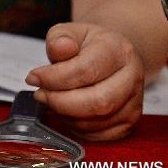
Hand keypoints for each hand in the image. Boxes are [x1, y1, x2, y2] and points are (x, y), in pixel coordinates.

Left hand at [25, 22, 144, 140]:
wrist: (110, 57)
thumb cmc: (86, 46)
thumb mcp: (69, 32)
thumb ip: (60, 39)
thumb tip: (61, 48)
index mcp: (118, 50)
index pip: (86, 69)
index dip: (55, 77)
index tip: (33, 77)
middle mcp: (132, 77)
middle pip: (97, 101)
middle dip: (60, 101)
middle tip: (40, 94)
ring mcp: (135, 102)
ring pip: (98, 121)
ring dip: (66, 115)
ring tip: (52, 99)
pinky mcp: (129, 122)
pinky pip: (100, 134)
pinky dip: (77, 127)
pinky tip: (67, 112)